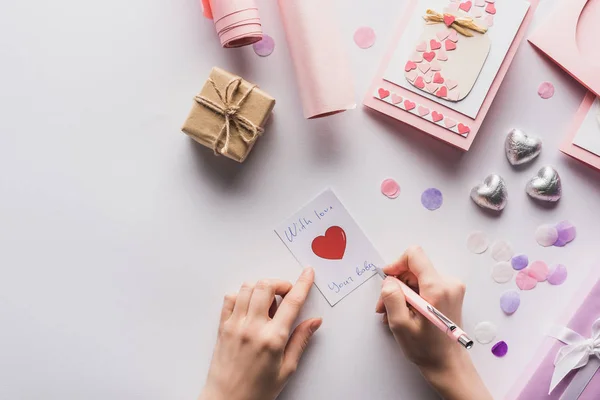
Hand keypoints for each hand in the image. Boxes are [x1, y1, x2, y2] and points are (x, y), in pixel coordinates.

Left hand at [200, 268, 321, 399]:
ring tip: (268, 302)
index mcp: (273, 339)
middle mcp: (252, 328)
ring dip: (261, 287)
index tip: (307, 274)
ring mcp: (235, 325)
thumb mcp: (287, 369)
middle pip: (266, 286)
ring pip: (247, 288)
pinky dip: (241, 295)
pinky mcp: (222, 327)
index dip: (302, 284)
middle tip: (287, 292)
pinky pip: (230, 298)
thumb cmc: (256, 391)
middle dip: (280, 283)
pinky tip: (249, 306)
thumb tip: (314, 322)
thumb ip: (300, 340)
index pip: (292, 302)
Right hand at [375, 246, 491, 399]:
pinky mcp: (450, 293)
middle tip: (385, 306)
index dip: (396, 264)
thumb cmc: (426, 348)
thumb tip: (389, 281)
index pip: (414, 255)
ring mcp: (451, 288)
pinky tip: (405, 313)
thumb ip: (392, 297)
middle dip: (396, 284)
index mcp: (437, 288)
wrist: (447, 364)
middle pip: (414, 268)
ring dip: (402, 293)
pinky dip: (412, 296)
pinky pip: (424, 285)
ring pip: (417, 278)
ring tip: (394, 313)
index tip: (388, 280)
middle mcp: (448, 283)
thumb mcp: (400, 324)